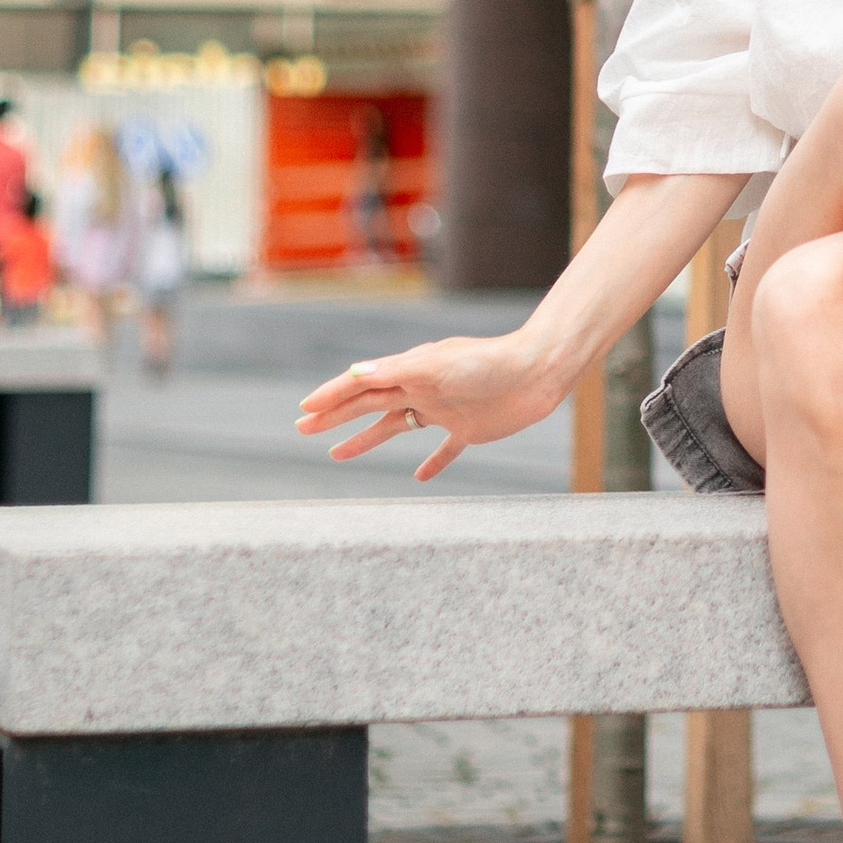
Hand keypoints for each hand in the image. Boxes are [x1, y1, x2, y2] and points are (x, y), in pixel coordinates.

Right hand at [296, 334, 561, 481]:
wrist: (538, 371)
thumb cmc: (489, 363)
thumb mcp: (438, 365)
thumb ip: (397, 370)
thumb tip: (355, 373)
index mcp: (411, 370)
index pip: (362, 385)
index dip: (332, 397)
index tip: (304, 411)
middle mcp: (423, 387)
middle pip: (370, 405)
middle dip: (336, 417)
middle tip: (303, 429)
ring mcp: (444, 408)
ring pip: (396, 426)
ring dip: (366, 439)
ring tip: (337, 455)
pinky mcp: (469, 428)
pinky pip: (444, 449)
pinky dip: (432, 463)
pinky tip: (420, 479)